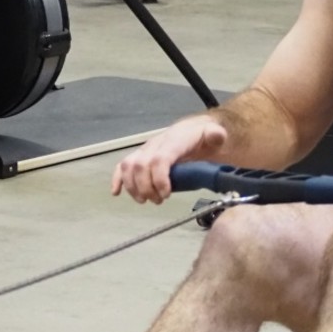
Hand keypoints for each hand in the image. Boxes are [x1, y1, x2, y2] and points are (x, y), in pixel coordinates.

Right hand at [112, 117, 228, 203]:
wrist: (197, 130)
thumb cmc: (205, 138)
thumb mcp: (216, 135)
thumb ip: (215, 135)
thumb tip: (215, 135)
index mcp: (173, 140)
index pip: (159, 159)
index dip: (159, 179)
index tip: (166, 194)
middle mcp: (155, 144)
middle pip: (140, 165)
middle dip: (146, 187)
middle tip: (159, 201)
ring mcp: (146, 150)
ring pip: (128, 166)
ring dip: (133, 186)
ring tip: (146, 200)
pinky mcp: (140, 156)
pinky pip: (122, 166)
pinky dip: (117, 179)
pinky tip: (116, 192)